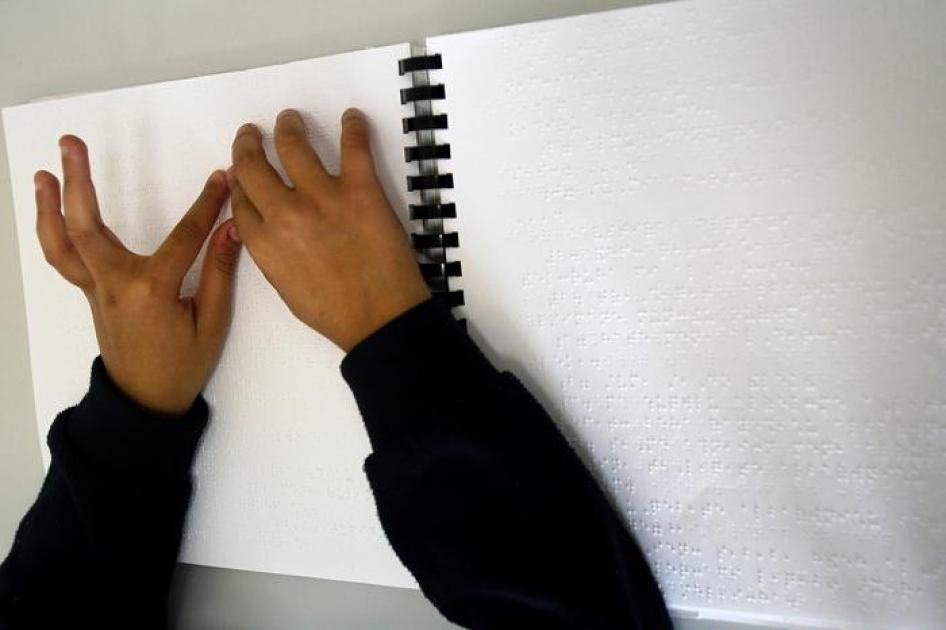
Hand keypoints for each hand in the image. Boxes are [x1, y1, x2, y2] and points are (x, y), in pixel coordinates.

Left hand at [35, 135, 242, 414]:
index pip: (184, 236)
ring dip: (50, 205)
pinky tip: (52, 209)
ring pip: (62, 242)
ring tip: (45, 171)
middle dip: (78, 181)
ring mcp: (96, 289)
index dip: (207, 205)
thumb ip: (221, 273)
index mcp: (151, 290)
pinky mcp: (90, 294)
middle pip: (87, 225)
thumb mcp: (213, 324)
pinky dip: (53, 231)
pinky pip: (63, 258)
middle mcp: (114, 284)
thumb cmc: (182, 366)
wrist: (146, 402)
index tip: (221, 178)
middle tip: (71, 141)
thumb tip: (233, 229)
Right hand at [228, 108, 429, 351]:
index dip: (238, 179)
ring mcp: (322, 198)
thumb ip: (270, 252)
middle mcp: (284, 214)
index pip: (240, 198)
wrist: (379, 320)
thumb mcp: (285, 286)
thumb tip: (266, 226)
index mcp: (263, 242)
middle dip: (248, 145)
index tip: (240, 169)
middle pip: (254, 167)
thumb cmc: (334, 313)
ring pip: (293, 146)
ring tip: (290, 119)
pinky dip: (353, 127)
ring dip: (288, 127)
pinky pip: (354, 146)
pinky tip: (351, 117)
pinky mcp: (360, 190)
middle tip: (252, 134)